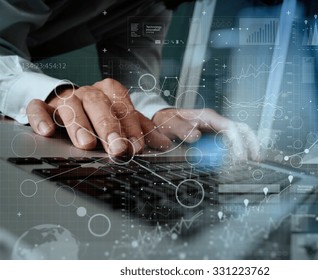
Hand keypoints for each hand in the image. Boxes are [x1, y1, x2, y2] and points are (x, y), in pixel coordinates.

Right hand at [26, 78, 171, 155]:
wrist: (67, 103)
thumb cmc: (100, 115)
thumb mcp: (123, 121)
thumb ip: (141, 130)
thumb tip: (164, 143)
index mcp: (110, 93)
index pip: (123, 106)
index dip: (131, 126)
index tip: (137, 147)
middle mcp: (88, 93)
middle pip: (99, 104)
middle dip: (109, 127)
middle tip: (117, 149)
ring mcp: (66, 98)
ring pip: (71, 106)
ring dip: (80, 125)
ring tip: (87, 145)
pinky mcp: (45, 105)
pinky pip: (39, 107)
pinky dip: (42, 117)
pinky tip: (47, 132)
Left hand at [152, 108, 259, 160]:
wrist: (164, 121)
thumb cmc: (167, 121)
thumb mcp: (170, 124)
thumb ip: (181, 129)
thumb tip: (197, 136)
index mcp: (207, 117)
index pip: (230, 127)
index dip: (237, 142)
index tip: (239, 158)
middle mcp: (215, 122)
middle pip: (241, 128)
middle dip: (251, 142)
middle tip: (254, 159)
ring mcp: (216, 129)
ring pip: (239, 135)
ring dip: (247, 147)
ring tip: (251, 161)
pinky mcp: (214, 136)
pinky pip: (230, 143)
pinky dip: (237, 151)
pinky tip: (237, 162)